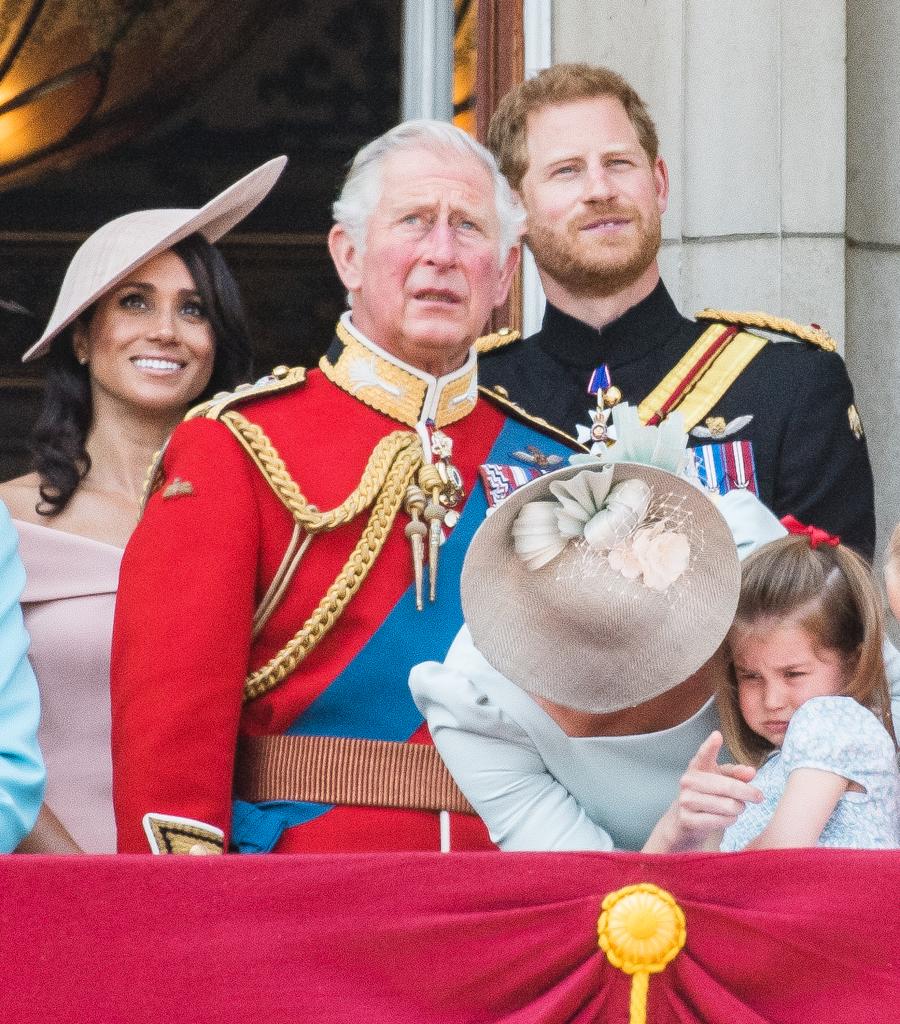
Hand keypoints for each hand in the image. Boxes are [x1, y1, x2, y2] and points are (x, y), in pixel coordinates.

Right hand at [644, 731, 761, 852]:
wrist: (684, 821)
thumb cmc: (708, 795)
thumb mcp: (721, 780)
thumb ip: (737, 774)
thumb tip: (752, 772)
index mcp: (697, 767)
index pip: (703, 754)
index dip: (710, 746)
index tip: (718, 736)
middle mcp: (688, 781)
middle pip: (727, 786)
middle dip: (748, 792)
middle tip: (759, 797)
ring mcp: (685, 800)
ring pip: (727, 805)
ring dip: (739, 808)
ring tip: (737, 808)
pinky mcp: (687, 819)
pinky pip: (720, 821)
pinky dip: (730, 820)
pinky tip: (729, 818)